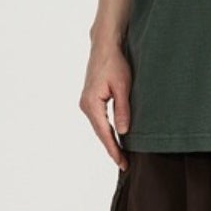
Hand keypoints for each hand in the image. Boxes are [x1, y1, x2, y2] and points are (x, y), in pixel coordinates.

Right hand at [81, 38, 131, 168]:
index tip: (123, 162)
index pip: (104, 133)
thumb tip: (123, 132)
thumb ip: (122, 109)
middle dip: (112, 149)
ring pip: (99, 127)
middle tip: (125, 164)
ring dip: (110, 141)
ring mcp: (86, 103)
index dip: (114, 149)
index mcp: (91, 104)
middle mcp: (86, 105)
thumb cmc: (115, 63)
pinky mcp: (91, 100)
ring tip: (122, 155)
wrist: (105, 46)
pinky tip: (116, 137)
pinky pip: (99, 120)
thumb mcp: (123, 86)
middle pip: (100, 133)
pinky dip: (107, 130)